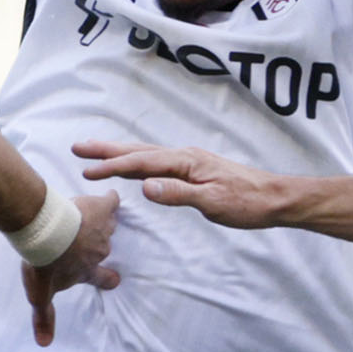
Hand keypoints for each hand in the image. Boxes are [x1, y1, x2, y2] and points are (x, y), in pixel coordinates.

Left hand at [23, 190, 120, 346]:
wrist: (45, 232)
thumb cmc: (43, 263)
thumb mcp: (40, 294)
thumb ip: (44, 318)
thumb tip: (44, 344)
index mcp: (86, 271)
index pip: (102, 278)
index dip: (108, 279)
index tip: (114, 279)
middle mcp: (99, 252)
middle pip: (104, 248)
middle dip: (97, 244)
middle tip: (85, 238)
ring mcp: (103, 230)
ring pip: (109, 226)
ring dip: (100, 223)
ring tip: (89, 217)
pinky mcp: (102, 208)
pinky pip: (112, 202)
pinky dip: (110, 199)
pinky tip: (108, 196)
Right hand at [75, 140, 305, 228]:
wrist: (274, 198)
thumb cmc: (246, 202)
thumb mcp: (212, 203)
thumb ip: (178, 194)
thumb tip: (146, 187)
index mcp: (186, 162)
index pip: (142, 163)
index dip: (113, 166)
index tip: (88, 171)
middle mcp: (184, 156)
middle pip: (138, 151)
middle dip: (107, 150)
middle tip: (79, 148)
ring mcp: (188, 162)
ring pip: (146, 155)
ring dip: (119, 154)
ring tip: (95, 153)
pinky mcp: (193, 170)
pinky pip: (156, 162)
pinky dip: (136, 162)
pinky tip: (132, 167)